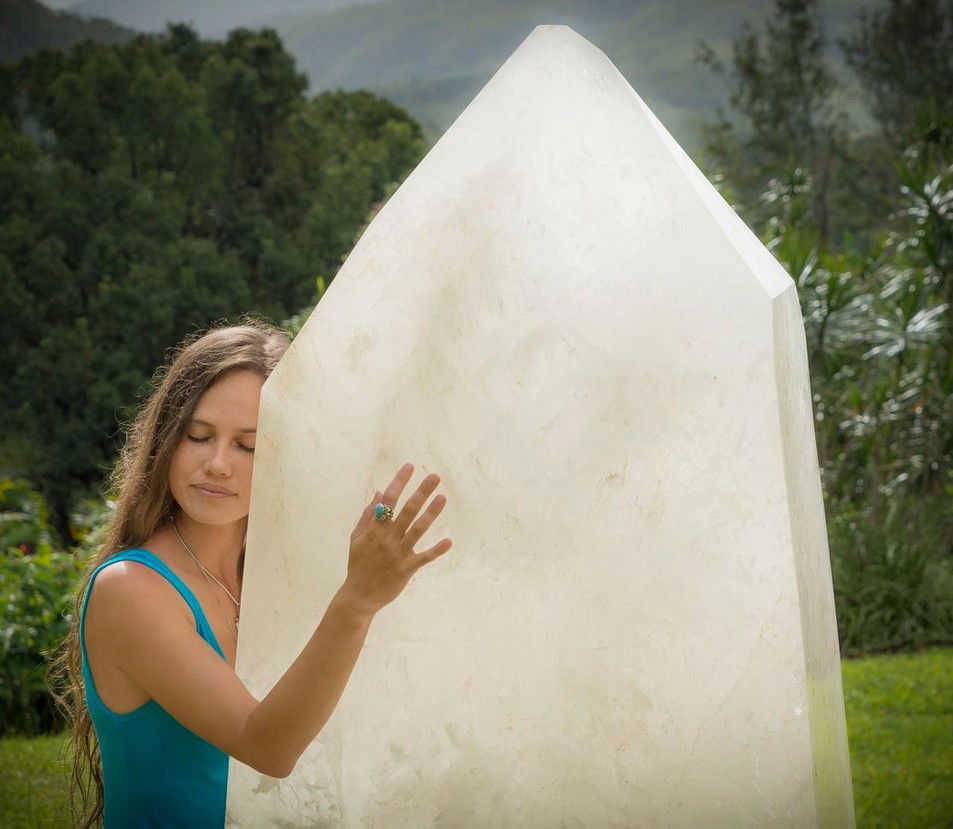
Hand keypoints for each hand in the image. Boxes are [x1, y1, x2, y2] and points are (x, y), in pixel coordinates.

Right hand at [338, 463, 451, 618]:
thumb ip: (367, 515)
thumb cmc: (358, 565)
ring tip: (443, 497)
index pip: (388, 500)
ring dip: (431, 512)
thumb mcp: (356, 538)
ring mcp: (398, 553)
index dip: (399, 482)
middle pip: (407, 510)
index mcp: (374, 529)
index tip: (410, 466)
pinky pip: (424, 557)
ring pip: (418, 529)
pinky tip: (449, 541)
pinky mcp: (407, 569)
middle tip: (435, 476)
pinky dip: (437, 550)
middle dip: (421, 491)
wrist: (359, 596)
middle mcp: (387, 538)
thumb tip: (378, 492)